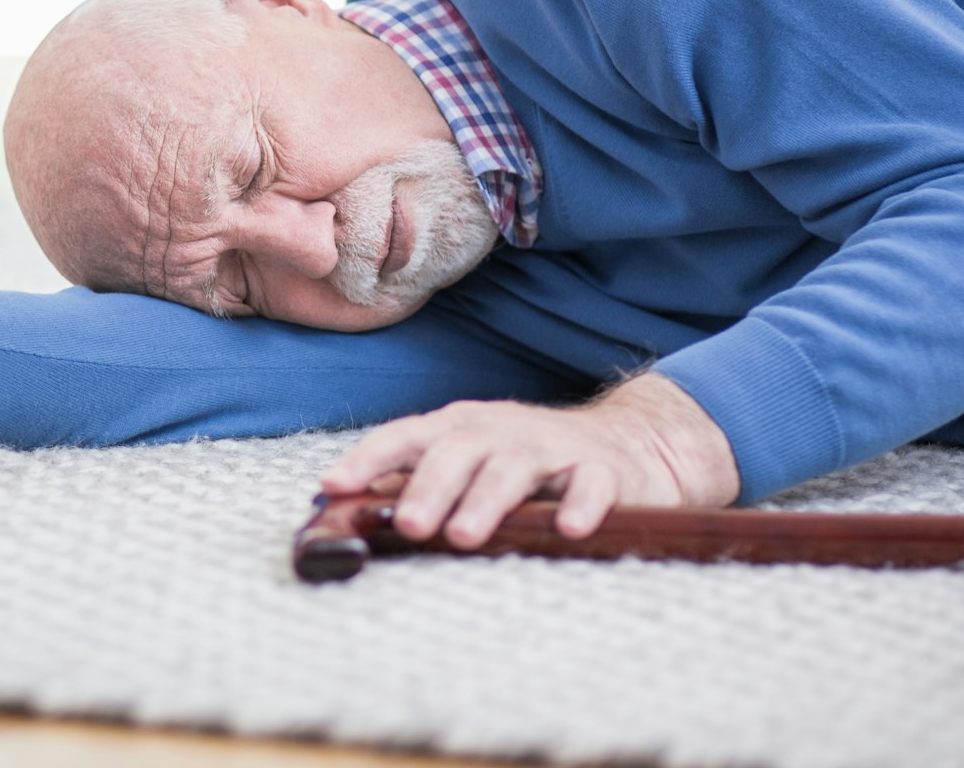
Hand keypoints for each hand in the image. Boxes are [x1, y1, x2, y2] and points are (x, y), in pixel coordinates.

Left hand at [319, 373, 739, 543]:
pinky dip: (580, 504)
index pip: (406, 436)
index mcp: (460, 427)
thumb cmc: (528, 464)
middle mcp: (501, 431)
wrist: (629, 445)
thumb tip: (341, 514)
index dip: (368, 458)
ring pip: (514, 468)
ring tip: (464, 535)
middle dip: (428, 487)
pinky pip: (591, 485)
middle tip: (407, 525)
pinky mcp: (603, 471)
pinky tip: (568, 528)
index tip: (333, 486)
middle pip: (458, 451)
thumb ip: (414, 484)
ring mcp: (552, 448)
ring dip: (487, 500)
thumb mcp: (470, 464)